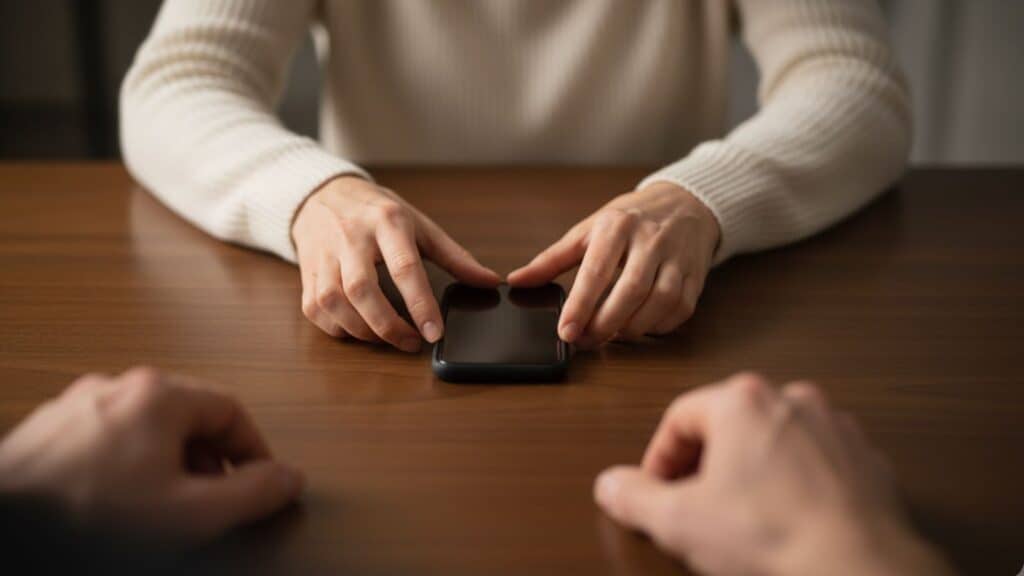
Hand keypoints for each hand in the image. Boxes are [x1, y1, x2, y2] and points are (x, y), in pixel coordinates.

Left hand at [0, 367, 302, 539]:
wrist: (6, 527)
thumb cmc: (90, 516)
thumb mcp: (193, 514)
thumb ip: (253, 494)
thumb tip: (290, 479)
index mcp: (158, 395)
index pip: (231, 409)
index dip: (254, 449)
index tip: (261, 480)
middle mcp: (116, 387)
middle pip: (188, 415)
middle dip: (211, 459)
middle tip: (215, 499)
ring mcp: (75, 406)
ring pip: (144, 427)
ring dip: (169, 462)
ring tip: (167, 505)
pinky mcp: (46, 432)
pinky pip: (106, 439)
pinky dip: (126, 465)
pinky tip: (118, 503)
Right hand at [292, 176, 500, 351]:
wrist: (323, 194)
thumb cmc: (377, 212)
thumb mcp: (419, 224)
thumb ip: (454, 256)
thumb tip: (489, 282)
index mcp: (387, 222)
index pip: (405, 267)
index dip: (421, 304)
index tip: (435, 332)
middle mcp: (351, 237)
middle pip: (363, 290)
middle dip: (388, 326)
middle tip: (412, 343)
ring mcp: (324, 254)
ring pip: (335, 302)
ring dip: (362, 330)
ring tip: (388, 338)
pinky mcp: (306, 271)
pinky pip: (315, 309)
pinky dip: (337, 329)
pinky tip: (358, 330)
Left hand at [508, 182, 718, 347]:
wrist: (684, 203)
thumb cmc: (629, 220)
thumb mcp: (588, 230)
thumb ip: (552, 259)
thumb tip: (516, 281)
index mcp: (617, 226)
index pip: (596, 271)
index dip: (580, 305)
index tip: (566, 331)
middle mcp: (650, 240)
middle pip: (630, 290)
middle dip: (606, 323)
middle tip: (586, 341)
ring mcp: (677, 257)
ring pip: (660, 301)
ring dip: (634, 327)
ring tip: (612, 336)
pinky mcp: (696, 275)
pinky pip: (681, 309)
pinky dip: (659, 326)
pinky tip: (641, 328)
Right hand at [594, 373, 953, 575]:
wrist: (860, 570)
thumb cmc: (774, 537)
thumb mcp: (679, 522)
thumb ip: (635, 498)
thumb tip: (612, 485)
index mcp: (741, 401)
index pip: (680, 417)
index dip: (659, 457)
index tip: (655, 490)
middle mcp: (791, 400)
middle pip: (729, 424)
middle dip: (706, 464)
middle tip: (694, 504)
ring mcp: (834, 428)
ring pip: (775, 441)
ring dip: (753, 470)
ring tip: (743, 515)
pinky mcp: (866, 460)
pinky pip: (816, 463)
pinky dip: (796, 484)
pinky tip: (787, 520)